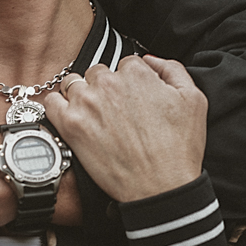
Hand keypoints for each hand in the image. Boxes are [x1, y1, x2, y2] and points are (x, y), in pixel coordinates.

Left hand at [44, 55, 206, 202]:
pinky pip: (51, 102)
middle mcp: (108, 83)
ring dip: (81, 95)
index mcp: (136, 73)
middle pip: (97, 72)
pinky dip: (58, 107)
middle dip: (105, 87)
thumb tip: (149, 59)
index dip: (130, 82)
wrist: (160, 187)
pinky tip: (70, 118)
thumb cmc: (179, 148)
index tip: (131, 99)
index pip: (125, 64)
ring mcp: (86, 103)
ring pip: (73, 84)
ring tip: (94, 116)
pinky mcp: (70, 125)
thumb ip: (172, 70)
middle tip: (114, 111)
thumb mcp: (193, 99)